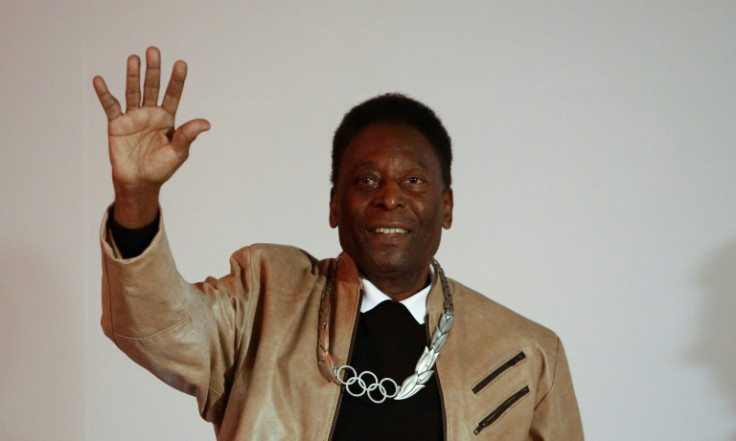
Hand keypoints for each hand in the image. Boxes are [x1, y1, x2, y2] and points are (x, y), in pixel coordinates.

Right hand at [93, 47, 209, 226]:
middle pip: (152, 88)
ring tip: (134, 59)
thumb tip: (206, 123)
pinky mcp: (116, 124)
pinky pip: (110, 106)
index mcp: (168, 119)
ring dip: (132, 76)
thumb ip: (188, 135)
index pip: (173, 95)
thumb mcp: (178, 152)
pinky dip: (104, 93)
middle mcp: (151, 113)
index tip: (181, 64)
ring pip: (133, 92)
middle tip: (154, 51)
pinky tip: (99, 80)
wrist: (139, 182)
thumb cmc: (161, 168)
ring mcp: (133, 117)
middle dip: (153, 71)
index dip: (177, 80)